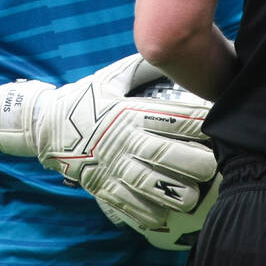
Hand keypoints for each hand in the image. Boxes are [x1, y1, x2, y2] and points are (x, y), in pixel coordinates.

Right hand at [0, 54, 217, 230]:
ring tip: (193, 194)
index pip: (173, 118)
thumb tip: (169, 53)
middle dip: (197, 163)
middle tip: (214, 165)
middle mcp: (125, 142)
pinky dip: (150, 212)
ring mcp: (114, 167)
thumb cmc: (85, 99)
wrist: (46, 126)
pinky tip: (166, 213)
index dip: (201, 122)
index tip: (218, 123)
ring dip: (178, 193)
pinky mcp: (105, 187)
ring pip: (153, 186)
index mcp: (130, 113)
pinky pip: (131, 206)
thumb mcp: (112, 77)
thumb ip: (142, 67)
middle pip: (168, 156)